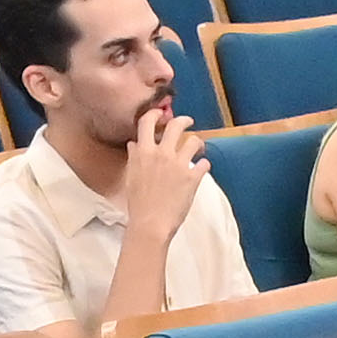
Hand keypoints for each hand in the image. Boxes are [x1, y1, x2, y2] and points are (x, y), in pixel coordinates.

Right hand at [118, 98, 210, 227]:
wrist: (151, 223)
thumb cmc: (138, 203)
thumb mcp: (131, 176)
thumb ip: (135, 157)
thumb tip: (134, 144)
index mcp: (144, 152)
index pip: (148, 122)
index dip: (155, 114)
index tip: (161, 115)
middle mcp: (162, 153)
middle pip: (176, 125)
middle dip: (184, 120)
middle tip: (188, 122)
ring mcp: (179, 164)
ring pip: (195, 141)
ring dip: (198, 143)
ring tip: (199, 148)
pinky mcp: (193, 177)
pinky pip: (204, 164)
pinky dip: (204, 165)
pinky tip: (202, 169)